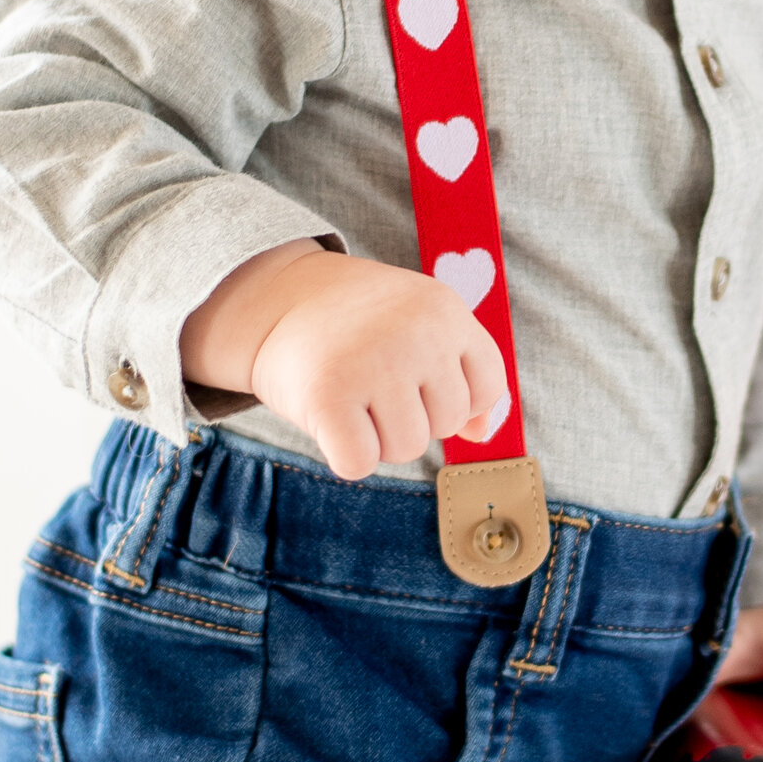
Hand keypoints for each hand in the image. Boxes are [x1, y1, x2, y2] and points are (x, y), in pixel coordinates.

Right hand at [179, 243, 506, 479]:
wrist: (275, 298)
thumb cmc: (356, 323)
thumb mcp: (420, 324)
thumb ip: (460, 372)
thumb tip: (481, 434)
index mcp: (445, 309)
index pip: (487, 388)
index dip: (456, 397)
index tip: (418, 378)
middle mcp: (415, 333)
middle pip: (445, 424)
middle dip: (412, 416)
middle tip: (372, 379)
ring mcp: (372, 363)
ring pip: (406, 449)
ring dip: (377, 437)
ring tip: (352, 394)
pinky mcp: (328, 396)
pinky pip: (360, 463)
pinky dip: (345, 455)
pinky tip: (330, 418)